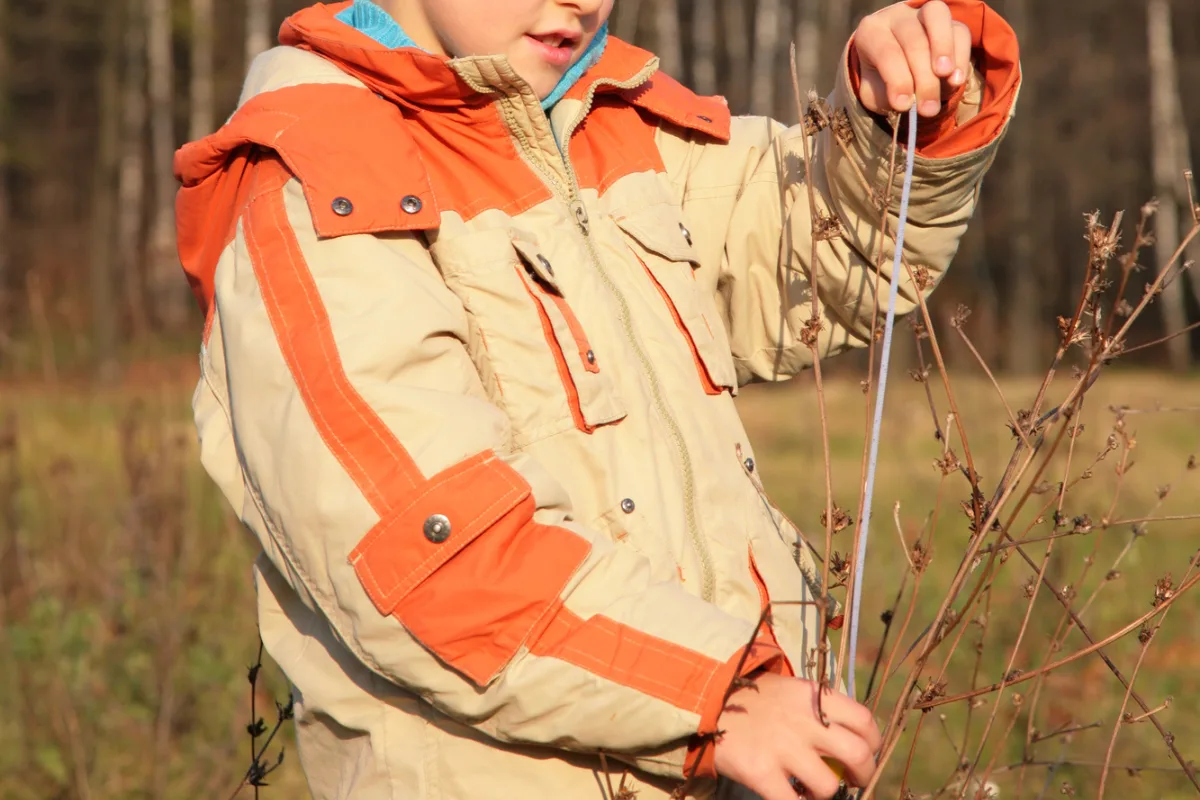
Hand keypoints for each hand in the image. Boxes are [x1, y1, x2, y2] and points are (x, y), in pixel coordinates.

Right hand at [712, 673, 882, 799]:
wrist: (707, 702)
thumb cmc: (756, 700)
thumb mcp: (792, 690)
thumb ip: (821, 709)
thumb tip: (854, 738)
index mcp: (814, 697)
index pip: (864, 720)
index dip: (874, 742)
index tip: (868, 752)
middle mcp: (804, 721)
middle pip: (858, 754)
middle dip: (864, 774)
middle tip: (854, 780)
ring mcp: (782, 748)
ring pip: (828, 786)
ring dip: (826, 793)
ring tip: (812, 789)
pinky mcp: (761, 772)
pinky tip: (791, 796)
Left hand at [853, 0, 971, 117]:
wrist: (900, 70)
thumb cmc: (883, 82)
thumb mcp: (874, 92)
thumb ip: (885, 96)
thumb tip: (907, 103)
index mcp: (872, 31)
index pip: (886, 53)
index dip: (897, 80)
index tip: (903, 106)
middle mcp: (897, 17)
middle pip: (913, 41)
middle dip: (923, 79)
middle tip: (927, 109)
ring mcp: (924, 14)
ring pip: (937, 19)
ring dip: (944, 49)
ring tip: (947, 79)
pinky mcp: (950, 21)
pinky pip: (960, 31)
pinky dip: (961, 56)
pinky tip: (956, 80)